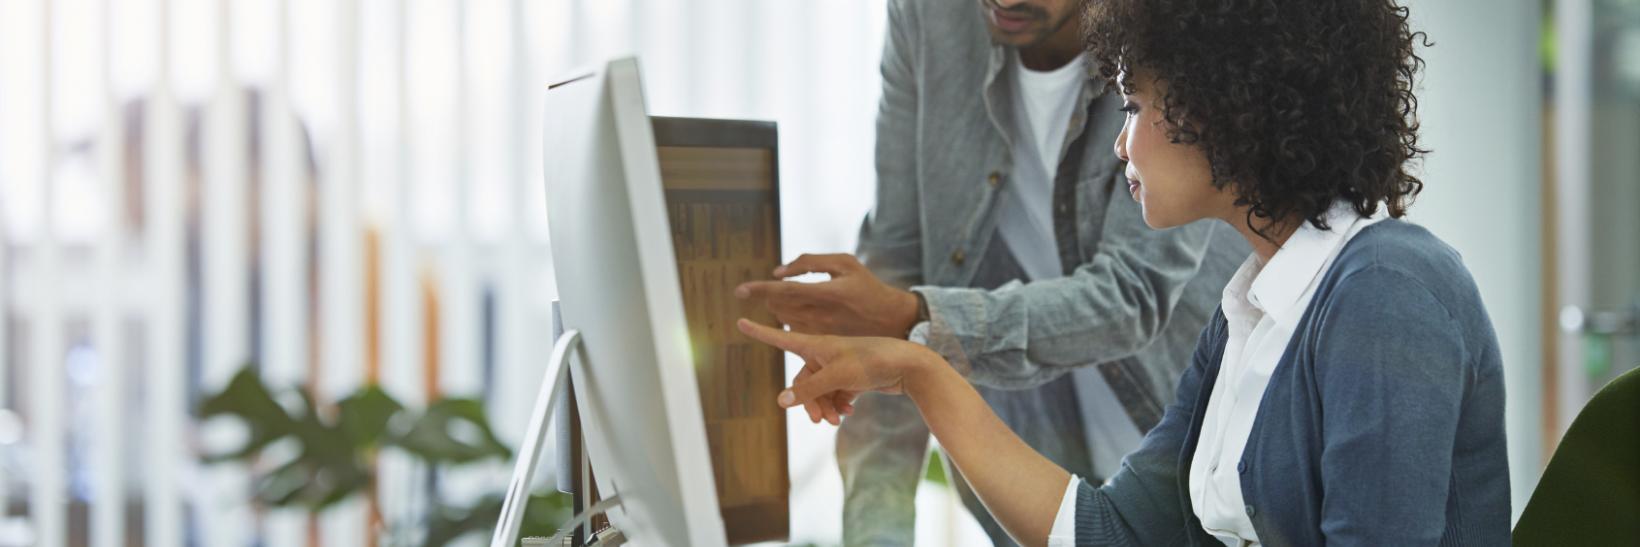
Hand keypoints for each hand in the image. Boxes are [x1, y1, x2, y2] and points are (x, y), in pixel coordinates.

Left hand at [735, 254, 920, 337]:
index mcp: (827, 293)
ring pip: (784, 319)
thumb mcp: (845, 263)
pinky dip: (788, 318)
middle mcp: (821, 315)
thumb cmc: (867, 286)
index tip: (739, 290)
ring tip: (782, 299)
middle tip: (763, 290)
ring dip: (777, 307)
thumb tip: (779, 272)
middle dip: (768, 296)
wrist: (892, 320)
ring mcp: (821, 331)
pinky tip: (795, 312)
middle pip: (780, 306)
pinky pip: (794, 330)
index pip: (784, 290)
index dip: (760, 289)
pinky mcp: (822, 342)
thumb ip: (810, 262)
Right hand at [736, 318, 939, 425]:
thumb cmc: (871, 362)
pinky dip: (839, 405)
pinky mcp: (854, 377)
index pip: (781, 338)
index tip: (739, 321)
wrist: (909, 366)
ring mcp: (840, 365)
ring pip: (820, 391)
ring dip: (825, 407)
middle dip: (808, 401)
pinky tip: (848, 414)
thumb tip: (781, 402)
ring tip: (836, 421)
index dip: (760, 332)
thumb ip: (808, 390)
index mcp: (817, 344)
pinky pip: (837, 394)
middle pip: (803, 380)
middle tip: (819, 420)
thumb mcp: (836, 377)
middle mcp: (825, 353)